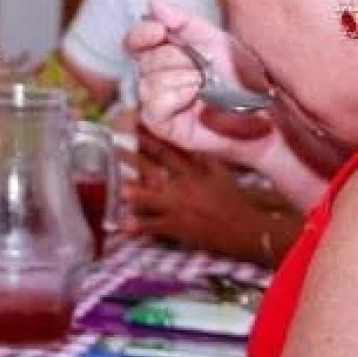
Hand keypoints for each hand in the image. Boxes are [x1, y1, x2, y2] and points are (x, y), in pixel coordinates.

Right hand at [124, 0, 274, 168]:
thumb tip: (153, 1)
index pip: (137, 40)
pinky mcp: (164, 125)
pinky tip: (194, 97)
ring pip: (148, 82)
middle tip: (203, 67)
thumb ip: (184, 22)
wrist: (267, 112)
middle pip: (145, 59)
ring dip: (181, 79)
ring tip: (204, 85)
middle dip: (176, 58)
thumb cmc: (245, 78)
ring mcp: (159, 102)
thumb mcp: (215, 41)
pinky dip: (175, 97)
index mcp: (166, 53)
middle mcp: (157, 77)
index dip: (142, 33)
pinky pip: (154, 106)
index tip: (158, 30)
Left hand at [124, 134, 286, 261]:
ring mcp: (177, 208)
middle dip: (132, 158)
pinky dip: (138, 227)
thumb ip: (205, 160)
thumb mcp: (221, 175)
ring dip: (133, 194)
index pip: (167, 152)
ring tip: (118, 189)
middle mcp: (181, 187)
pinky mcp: (176, 228)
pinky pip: (153, 227)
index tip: (134, 127)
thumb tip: (193, 146)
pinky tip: (123, 226)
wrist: (244, 229)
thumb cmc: (234, 202)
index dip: (149, 139)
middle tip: (113, 147)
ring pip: (149, 199)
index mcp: (192, 173)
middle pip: (153, 170)